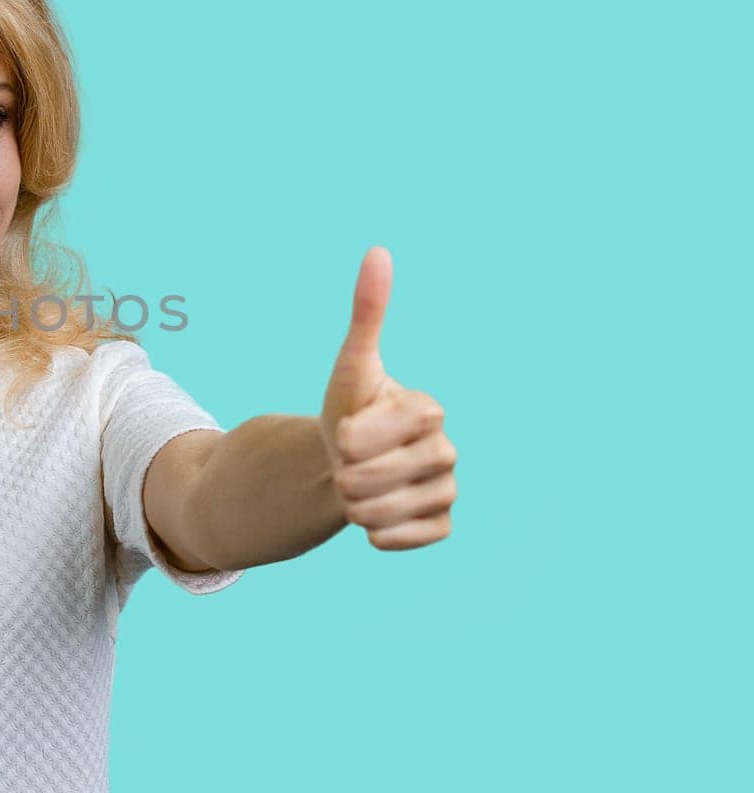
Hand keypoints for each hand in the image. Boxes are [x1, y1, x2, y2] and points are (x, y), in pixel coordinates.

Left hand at [319, 247, 457, 550]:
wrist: (346, 461)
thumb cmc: (351, 410)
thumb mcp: (351, 366)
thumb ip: (367, 313)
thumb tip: (378, 252)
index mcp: (429, 410)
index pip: (385, 431)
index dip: (354, 435)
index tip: (346, 429)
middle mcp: (447, 450)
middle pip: (375, 477)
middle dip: (345, 473)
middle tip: (348, 461)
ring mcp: (447, 489)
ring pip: (383, 512)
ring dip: (354, 505)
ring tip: (357, 486)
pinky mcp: (441, 525)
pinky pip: (404, 539)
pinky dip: (379, 532)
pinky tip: (376, 515)